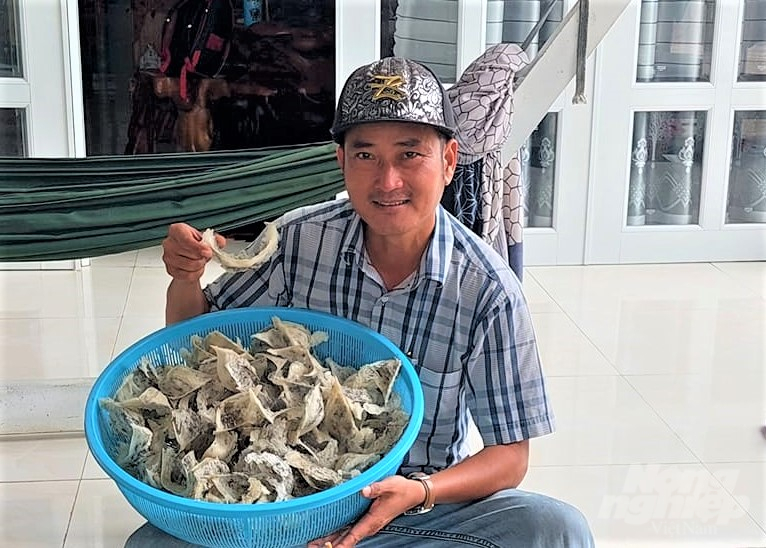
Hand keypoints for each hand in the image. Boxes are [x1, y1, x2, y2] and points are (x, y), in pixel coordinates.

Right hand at [162, 223, 224, 281]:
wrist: (187, 256)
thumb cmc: (194, 244)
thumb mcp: (206, 238)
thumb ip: (215, 239)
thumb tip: (220, 242)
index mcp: (177, 230)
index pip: (186, 239)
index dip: (199, 247)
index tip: (208, 251)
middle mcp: (169, 243)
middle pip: (191, 254)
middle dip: (202, 256)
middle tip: (204, 254)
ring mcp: (168, 257)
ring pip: (190, 265)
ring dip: (200, 265)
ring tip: (200, 260)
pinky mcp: (170, 270)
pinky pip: (188, 275)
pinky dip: (197, 273)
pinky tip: (196, 268)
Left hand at [308, 475, 426, 547]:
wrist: (413, 493)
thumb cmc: (401, 489)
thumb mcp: (390, 485)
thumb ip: (376, 488)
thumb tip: (363, 490)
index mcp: (373, 520)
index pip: (353, 535)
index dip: (341, 543)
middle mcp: (369, 525)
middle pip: (346, 539)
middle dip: (329, 543)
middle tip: (311, 545)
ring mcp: (368, 524)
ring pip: (347, 535)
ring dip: (332, 540)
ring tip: (315, 542)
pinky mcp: (367, 520)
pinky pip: (350, 530)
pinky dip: (339, 534)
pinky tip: (329, 535)